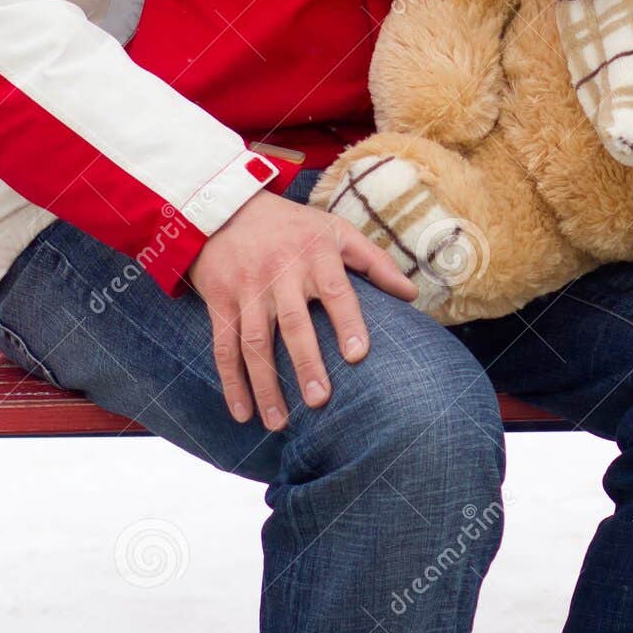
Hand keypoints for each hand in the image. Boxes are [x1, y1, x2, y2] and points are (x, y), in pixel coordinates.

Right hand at [187, 191, 417, 430]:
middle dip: (305, 363)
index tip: (357, 357)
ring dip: (265, 385)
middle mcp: (280, 273)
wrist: (225, 209)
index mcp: (315, 255)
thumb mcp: (335, 231)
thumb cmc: (292, 226)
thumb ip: (375, 262)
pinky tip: (242, 413)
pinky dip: (230, 382)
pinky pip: (224, 346)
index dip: (347, 323)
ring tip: (279, 423)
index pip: (335, 291)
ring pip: (254, 342)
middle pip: (293, 323)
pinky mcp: (220, 301)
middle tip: (319, 401)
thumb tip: (412, 295)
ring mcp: (247, 289)